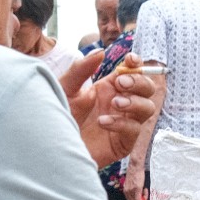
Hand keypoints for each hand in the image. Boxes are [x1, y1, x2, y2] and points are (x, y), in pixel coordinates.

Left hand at [60, 51, 158, 167]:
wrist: (51, 147)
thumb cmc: (56, 117)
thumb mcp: (65, 89)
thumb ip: (81, 70)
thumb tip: (100, 52)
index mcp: (109, 88)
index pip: (133, 72)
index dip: (137, 64)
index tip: (131, 60)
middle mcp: (120, 103)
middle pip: (147, 88)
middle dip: (139, 82)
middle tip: (120, 83)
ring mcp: (124, 123)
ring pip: (148, 108)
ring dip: (135, 102)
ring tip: (116, 103)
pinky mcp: (122, 143)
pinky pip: (134, 130)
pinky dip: (122, 123)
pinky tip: (103, 122)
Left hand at [122, 166, 146, 199]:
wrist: (135, 166)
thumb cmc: (135, 174)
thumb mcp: (132, 184)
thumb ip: (134, 191)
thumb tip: (139, 198)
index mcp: (126, 191)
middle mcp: (127, 192)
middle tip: (144, 197)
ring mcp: (131, 191)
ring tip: (145, 191)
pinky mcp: (136, 189)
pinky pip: (139, 199)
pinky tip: (145, 196)